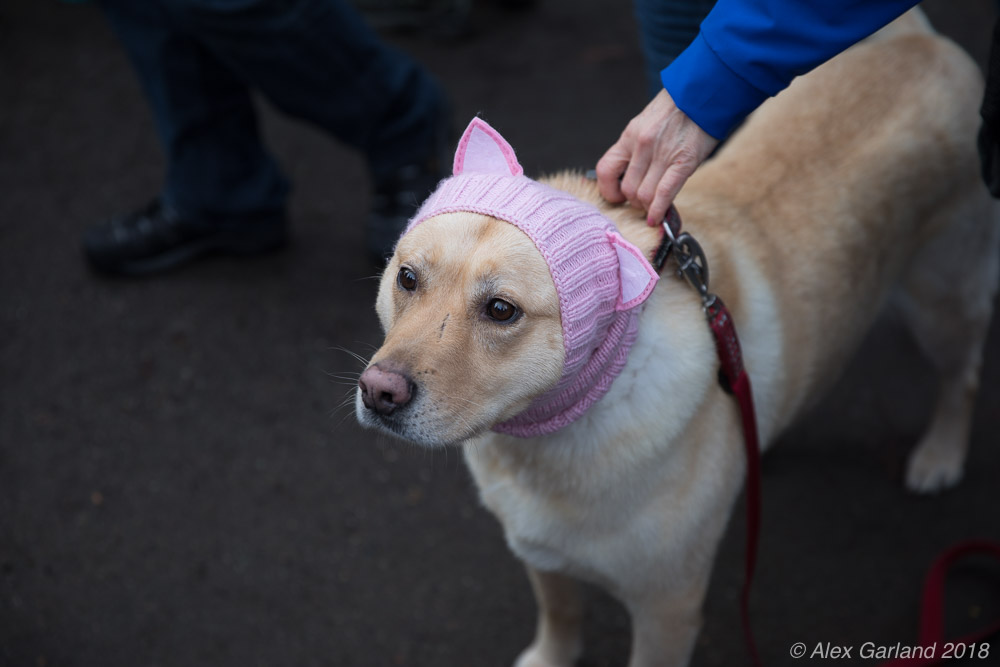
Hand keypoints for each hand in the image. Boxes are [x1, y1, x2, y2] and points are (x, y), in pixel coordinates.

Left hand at [597, 89, 718, 225]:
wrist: (705, 91)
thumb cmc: (678, 109)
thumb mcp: (647, 123)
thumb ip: (636, 148)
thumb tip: (631, 176)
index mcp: (630, 136)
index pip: (605, 171)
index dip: (608, 190)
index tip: (617, 196)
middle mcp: (641, 145)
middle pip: (627, 190)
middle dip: (634, 202)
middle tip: (643, 202)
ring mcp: (662, 155)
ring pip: (643, 196)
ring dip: (647, 206)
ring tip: (653, 205)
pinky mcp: (683, 162)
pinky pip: (663, 194)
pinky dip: (658, 211)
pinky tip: (656, 219)